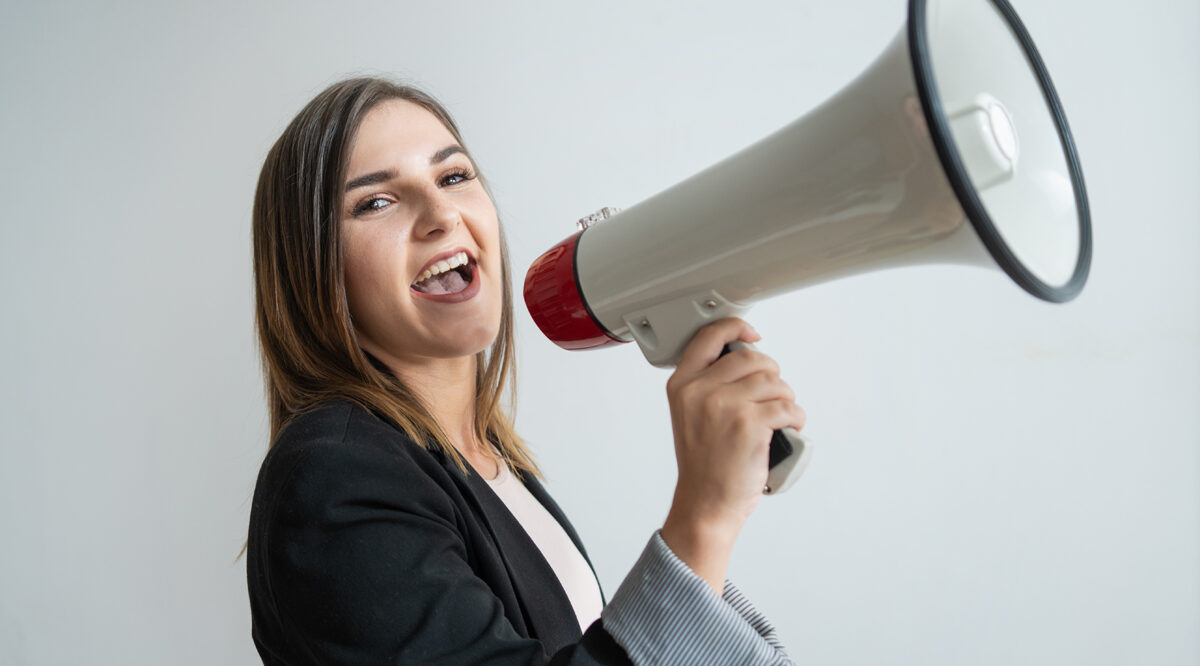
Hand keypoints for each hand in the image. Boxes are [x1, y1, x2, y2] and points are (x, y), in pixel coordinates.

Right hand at [660, 318, 805, 592]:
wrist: (706, 504)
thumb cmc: (703, 465)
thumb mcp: (690, 415)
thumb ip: (707, 385)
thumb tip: (745, 360)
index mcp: (682, 385)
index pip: (709, 337)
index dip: (736, 328)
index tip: (752, 334)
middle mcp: (700, 391)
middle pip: (752, 358)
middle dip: (771, 375)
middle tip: (772, 396)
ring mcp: (725, 406)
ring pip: (775, 382)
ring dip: (786, 398)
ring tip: (780, 417)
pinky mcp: (750, 424)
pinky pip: (788, 407)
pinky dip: (796, 418)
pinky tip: (788, 429)